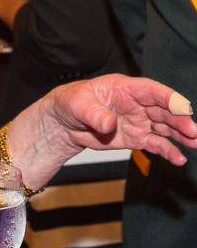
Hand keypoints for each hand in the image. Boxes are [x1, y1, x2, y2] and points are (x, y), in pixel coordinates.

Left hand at [42, 75, 196, 166]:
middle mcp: (137, 104)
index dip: (169, 98)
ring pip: (165, 127)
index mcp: (125, 88)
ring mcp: (138, 121)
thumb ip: (95, 113)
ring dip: (181, 135)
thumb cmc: (71, 103)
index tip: (184, 107)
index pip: (152, 91)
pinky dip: (168, 150)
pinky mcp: (136, 137)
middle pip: (164, 110)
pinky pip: (156, 143)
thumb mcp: (78, 104)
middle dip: (180, 120)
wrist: (64, 122)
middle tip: (193, 132)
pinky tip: (178, 159)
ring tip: (194, 143)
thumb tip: (108, 124)